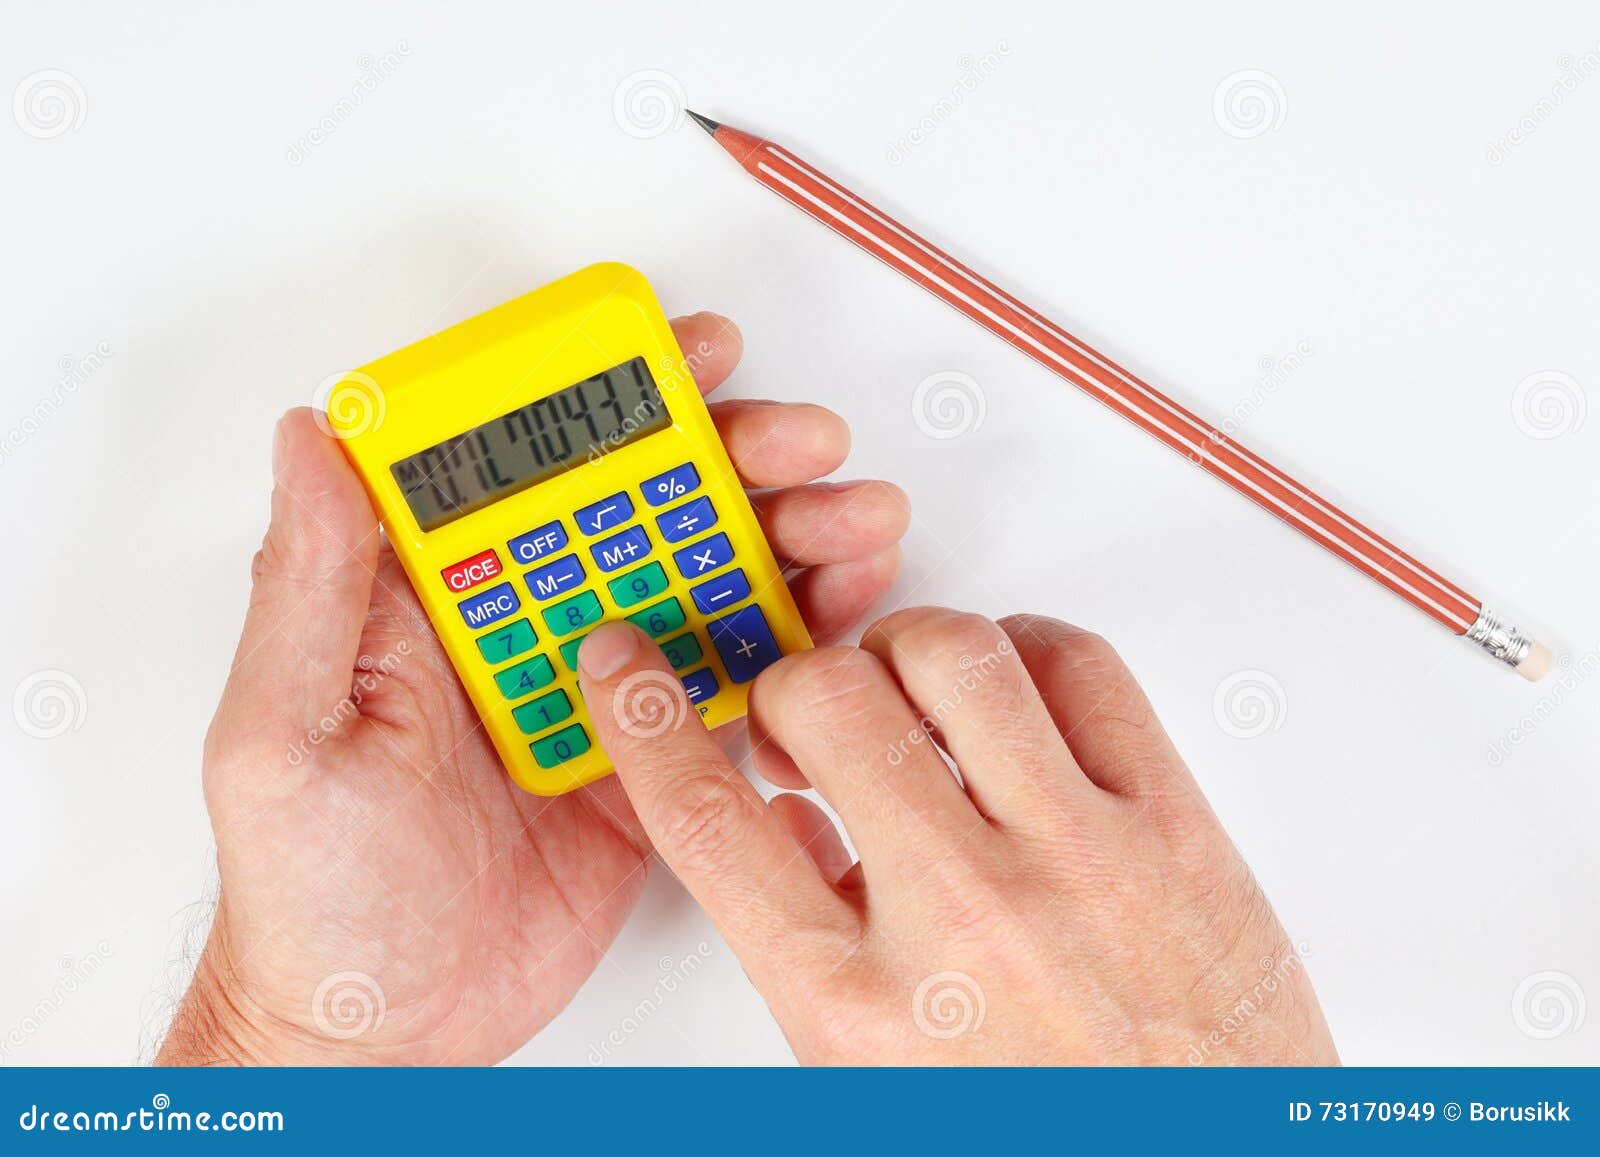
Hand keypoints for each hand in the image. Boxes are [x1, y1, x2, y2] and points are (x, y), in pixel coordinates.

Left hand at [157, 312, 909, 1064]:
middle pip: (642, 508)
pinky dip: (799, 641)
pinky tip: (844, 609)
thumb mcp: (277, 735)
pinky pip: (735, 683)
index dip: (607, 395)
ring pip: (706, 582)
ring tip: (854, 519)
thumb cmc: (315, 897)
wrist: (388, 1037)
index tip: (681, 353)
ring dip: (787, 537)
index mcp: (430, 601)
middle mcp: (523, 626)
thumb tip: (310, 438)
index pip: (524, 465)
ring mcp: (598, 687)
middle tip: (802, 442)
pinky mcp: (652, 757)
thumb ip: (307, 585)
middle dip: (733, 456)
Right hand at [578, 608, 1338, 1064]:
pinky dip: (1028, 650)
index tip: (628, 671)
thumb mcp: (876, 1081)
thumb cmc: (1040, 1137)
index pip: (705, 823)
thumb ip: (808, 953)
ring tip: (909, 691)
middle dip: (796, 689)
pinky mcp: (1176, 832)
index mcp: (861, 1010)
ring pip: (957, 655)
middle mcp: (965, 921)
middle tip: (814, 719)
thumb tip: (780, 824)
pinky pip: (1086, 670)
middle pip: (825, 702)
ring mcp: (1080, 865)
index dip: (644, 724)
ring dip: (906, 650)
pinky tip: (1013, 690)